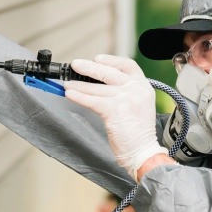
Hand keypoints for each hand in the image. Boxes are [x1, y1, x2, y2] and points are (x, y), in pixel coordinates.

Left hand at [63, 55, 168, 180]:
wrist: (143, 152)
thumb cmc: (138, 134)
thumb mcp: (138, 106)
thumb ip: (125, 92)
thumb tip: (99, 84)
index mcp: (143, 86)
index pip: (127, 65)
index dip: (110, 60)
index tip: (97, 59)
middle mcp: (137, 89)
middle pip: (108, 72)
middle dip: (88, 68)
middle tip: (75, 65)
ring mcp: (127, 98)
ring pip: (96, 88)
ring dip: (78, 85)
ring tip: (67, 84)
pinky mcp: (115, 109)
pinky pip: (91, 100)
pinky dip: (78, 96)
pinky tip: (70, 94)